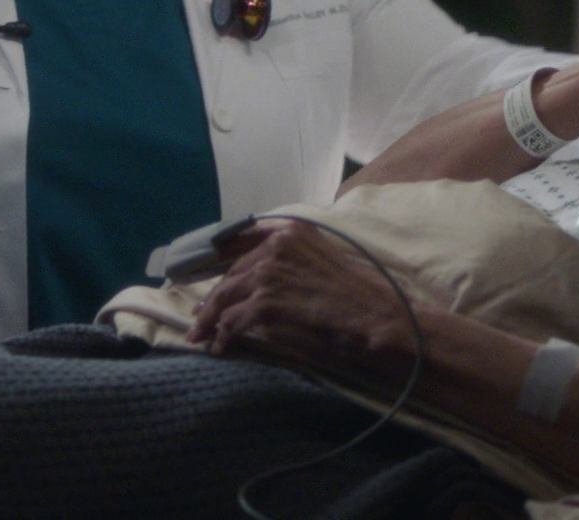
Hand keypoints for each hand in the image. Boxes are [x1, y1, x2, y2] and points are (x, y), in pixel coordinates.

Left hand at [186, 220, 414, 377]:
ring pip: (224, 296)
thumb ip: (292, 262)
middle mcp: (275, 245)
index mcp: (291, 230)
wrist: (377, 316)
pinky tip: (220, 348)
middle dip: (214, 297)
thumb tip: (266, 282)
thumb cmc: (360, 295)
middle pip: (231, 273)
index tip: (211, 277)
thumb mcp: (322, 260)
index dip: (223, 262)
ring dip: (210, 319)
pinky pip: (232, 321)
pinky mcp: (265, 302)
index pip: (243, 242)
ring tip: (201, 335)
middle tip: (202, 315)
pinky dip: (222, 336)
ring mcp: (268, 272)